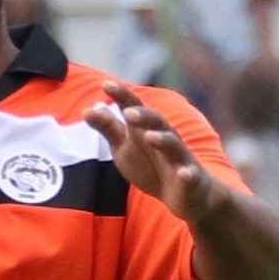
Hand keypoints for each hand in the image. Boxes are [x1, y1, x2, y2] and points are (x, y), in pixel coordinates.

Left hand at [86, 83, 213, 219]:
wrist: (186, 195)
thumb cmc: (152, 166)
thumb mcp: (125, 147)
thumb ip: (109, 128)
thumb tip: (88, 110)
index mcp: (147, 129)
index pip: (134, 108)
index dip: (122, 96)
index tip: (105, 84)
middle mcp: (166, 138)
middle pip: (157, 122)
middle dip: (144, 116)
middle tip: (128, 113)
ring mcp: (180, 158)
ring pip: (174, 146)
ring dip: (163, 140)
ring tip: (150, 137)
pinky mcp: (191, 179)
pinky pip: (191, 175)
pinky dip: (188, 174)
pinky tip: (184, 174)